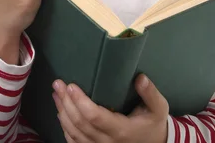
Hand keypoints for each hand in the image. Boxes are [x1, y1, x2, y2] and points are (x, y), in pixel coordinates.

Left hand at [52, 74, 168, 142]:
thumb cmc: (153, 124)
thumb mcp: (158, 108)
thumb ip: (150, 93)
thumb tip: (140, 77)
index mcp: (122, 130)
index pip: (95, 117)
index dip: (80, 102)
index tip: (71, 86)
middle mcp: (108, 142)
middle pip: (80, 124)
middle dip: (66, 103)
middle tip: (58, 84)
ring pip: (74, 134)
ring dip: (62, 113)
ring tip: (56, 94)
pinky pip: (75, 142)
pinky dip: (64, 128)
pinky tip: (60, 113)